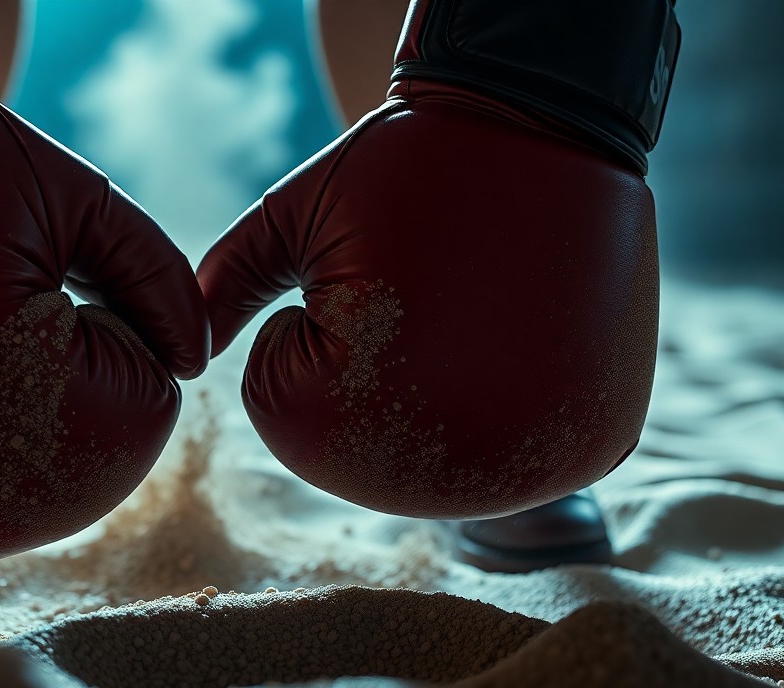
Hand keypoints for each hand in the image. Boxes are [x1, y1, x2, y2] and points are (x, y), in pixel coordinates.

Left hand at [198, 0, 675, 518]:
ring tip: (457, 315)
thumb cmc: (405, 165)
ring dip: (426, 404)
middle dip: (357, 380)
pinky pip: (516, 457)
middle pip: (358, 459)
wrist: (547, 121)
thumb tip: (187, 355)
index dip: (302, 336)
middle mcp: (452, 460)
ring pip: (436, 469)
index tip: (351, 280)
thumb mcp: (293, 215)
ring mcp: (537, 463)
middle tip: (407, 298)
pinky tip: (511, 340)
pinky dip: (500, 409)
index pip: (285, 417)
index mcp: (356, 406)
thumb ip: (228, 286)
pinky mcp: (596, 444)